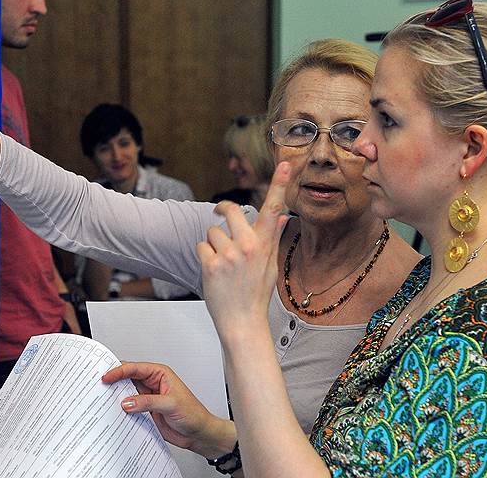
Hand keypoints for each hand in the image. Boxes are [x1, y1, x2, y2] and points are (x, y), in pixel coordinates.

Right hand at [101, 362, 233, 457]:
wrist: (198, 433)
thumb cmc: (193, 414)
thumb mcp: (170, 405)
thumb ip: (147, 402)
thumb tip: (127, 402)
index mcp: (160, 374)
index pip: (135, 369)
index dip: (119, 371)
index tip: (106, 377)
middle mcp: (152, 383)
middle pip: (128, 378)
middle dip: (114, 380)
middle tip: (98, 385)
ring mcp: (148, 397)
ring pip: (126, 393)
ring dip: (116, 396)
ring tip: (102, 398)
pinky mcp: (145, 411)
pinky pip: (129, 407)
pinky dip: (120, 409)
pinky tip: (113, 412)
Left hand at [196, 162, 290, 337]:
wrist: (242, 322)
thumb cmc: (256, 293)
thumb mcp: (271, 265)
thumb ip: (273, 238)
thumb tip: (282, 217)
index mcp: (265, 244)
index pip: (274, 209)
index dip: (280, 184)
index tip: (284, 163)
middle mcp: (248, 246)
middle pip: (231, 210)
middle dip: (223, 211)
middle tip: (220, 213)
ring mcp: (229, 255)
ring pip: (212, 232)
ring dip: (213, 244)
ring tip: (223, 264)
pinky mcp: (210, 264)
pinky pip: (201, 247)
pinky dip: (204, 257)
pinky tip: (214, 273)